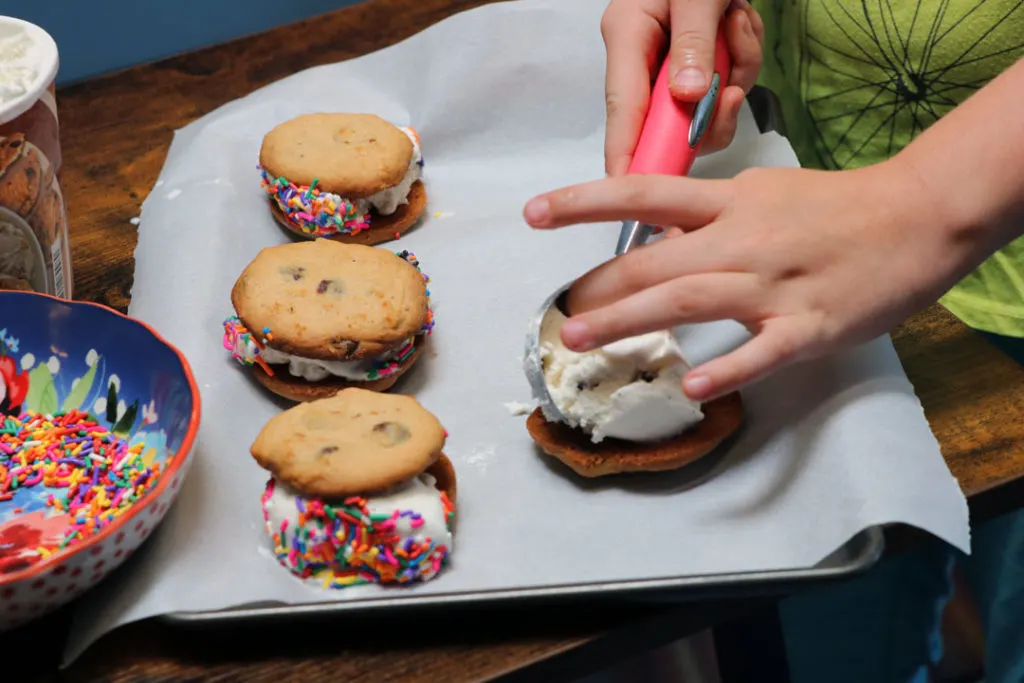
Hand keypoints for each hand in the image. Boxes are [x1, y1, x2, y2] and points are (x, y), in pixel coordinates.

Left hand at [523, 161, 985, 400]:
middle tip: (557, 314)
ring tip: (580, 339)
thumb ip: (705, 218)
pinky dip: (727, 367)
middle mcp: (742, 240)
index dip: (584, 202)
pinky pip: (762, 351)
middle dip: (598, 287)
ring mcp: (773, 284)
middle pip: (655, 261)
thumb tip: (651, 238)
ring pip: (689, 300)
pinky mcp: (808, 324)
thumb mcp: (761, 194)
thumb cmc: (834, 207)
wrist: (916, 217)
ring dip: (629, 321)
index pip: (643, 193)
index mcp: (730, 203)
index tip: (535, 213)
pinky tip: (691, 386)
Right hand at [602, 0, 763, 175]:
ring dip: (735, 71)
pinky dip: (743, 57)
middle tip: (732, 88)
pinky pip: (725, 81)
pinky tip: (741, 22)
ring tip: (739, 24)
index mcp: (628, 37)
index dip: (626, 155)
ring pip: (705, 103)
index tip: (630, 193)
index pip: (623, 111)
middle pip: (669, 118)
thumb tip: (687, 98)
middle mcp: (644, 56)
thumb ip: (692, 42)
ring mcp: (671, 61)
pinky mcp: (697, 60)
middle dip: (710, 109)